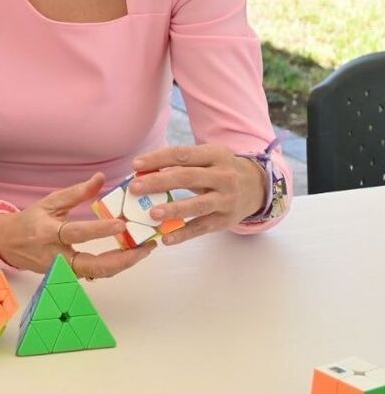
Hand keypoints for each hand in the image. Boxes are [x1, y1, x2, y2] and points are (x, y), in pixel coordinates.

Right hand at [0, 173, 155, 277]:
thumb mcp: (49, 202)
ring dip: (123, 264)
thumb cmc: (30, 221)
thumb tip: (101, 178)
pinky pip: (95, 274)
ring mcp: (62, 271)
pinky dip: (114, 265)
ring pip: (97, 274)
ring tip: (144, 250)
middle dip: (122, 259)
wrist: (8, 244)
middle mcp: (55, 256)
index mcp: (47, 233)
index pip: (76, 233)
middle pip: (92, 266)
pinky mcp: (68, 277)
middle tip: (145, 247)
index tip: (121, 224)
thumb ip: (76, 192)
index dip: (99, 230)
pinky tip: (130, 255)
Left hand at [129, 144, 265, 244]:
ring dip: (174, 209)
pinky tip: (166, 238)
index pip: (183, 154)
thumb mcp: (207, 159)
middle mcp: (223, 176)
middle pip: (188, 178)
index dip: (158, 158)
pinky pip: (203, 227)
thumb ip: (180, 164)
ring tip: (152, 214)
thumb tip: (142, 172)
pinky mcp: (226, 220)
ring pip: (198, 205)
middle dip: (159, 182)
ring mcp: (226, 199)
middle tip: (135, 187)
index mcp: (215, 155)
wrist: (258, 187)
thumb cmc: (220, 170)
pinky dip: (184, 234)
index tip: (136, 164)